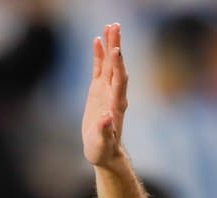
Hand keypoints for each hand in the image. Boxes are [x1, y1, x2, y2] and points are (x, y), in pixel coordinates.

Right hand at [82, 23, 127, 167]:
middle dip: (116, 47)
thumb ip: (105, 131)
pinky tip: (97, 41)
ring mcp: (107, 91)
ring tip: (110, 26)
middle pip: (116, 67)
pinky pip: (99, 69)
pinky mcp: (98, 91)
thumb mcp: (103, 144)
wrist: (104, 152)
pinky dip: (99, 55)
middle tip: (115, 27)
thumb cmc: (103, 150)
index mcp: (116, 105)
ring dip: (110, 45)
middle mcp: (114, 94)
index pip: (119, 81)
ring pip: (109, 64)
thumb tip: (105, 118)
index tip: (116, 50)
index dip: (118, 66)